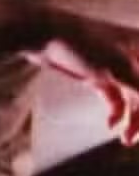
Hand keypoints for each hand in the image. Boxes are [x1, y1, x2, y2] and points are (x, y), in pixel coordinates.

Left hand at [25, 13, 138, 146]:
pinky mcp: (101, 77)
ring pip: (135, 100)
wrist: (45, 34)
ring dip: (134, 120)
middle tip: (138, 137)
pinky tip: (112, 126)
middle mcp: (137, 56)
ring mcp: (119, 68)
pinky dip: (117, 113)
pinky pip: (117, 100)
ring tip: (126, 140)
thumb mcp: (121, 69)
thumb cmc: (86, 43)